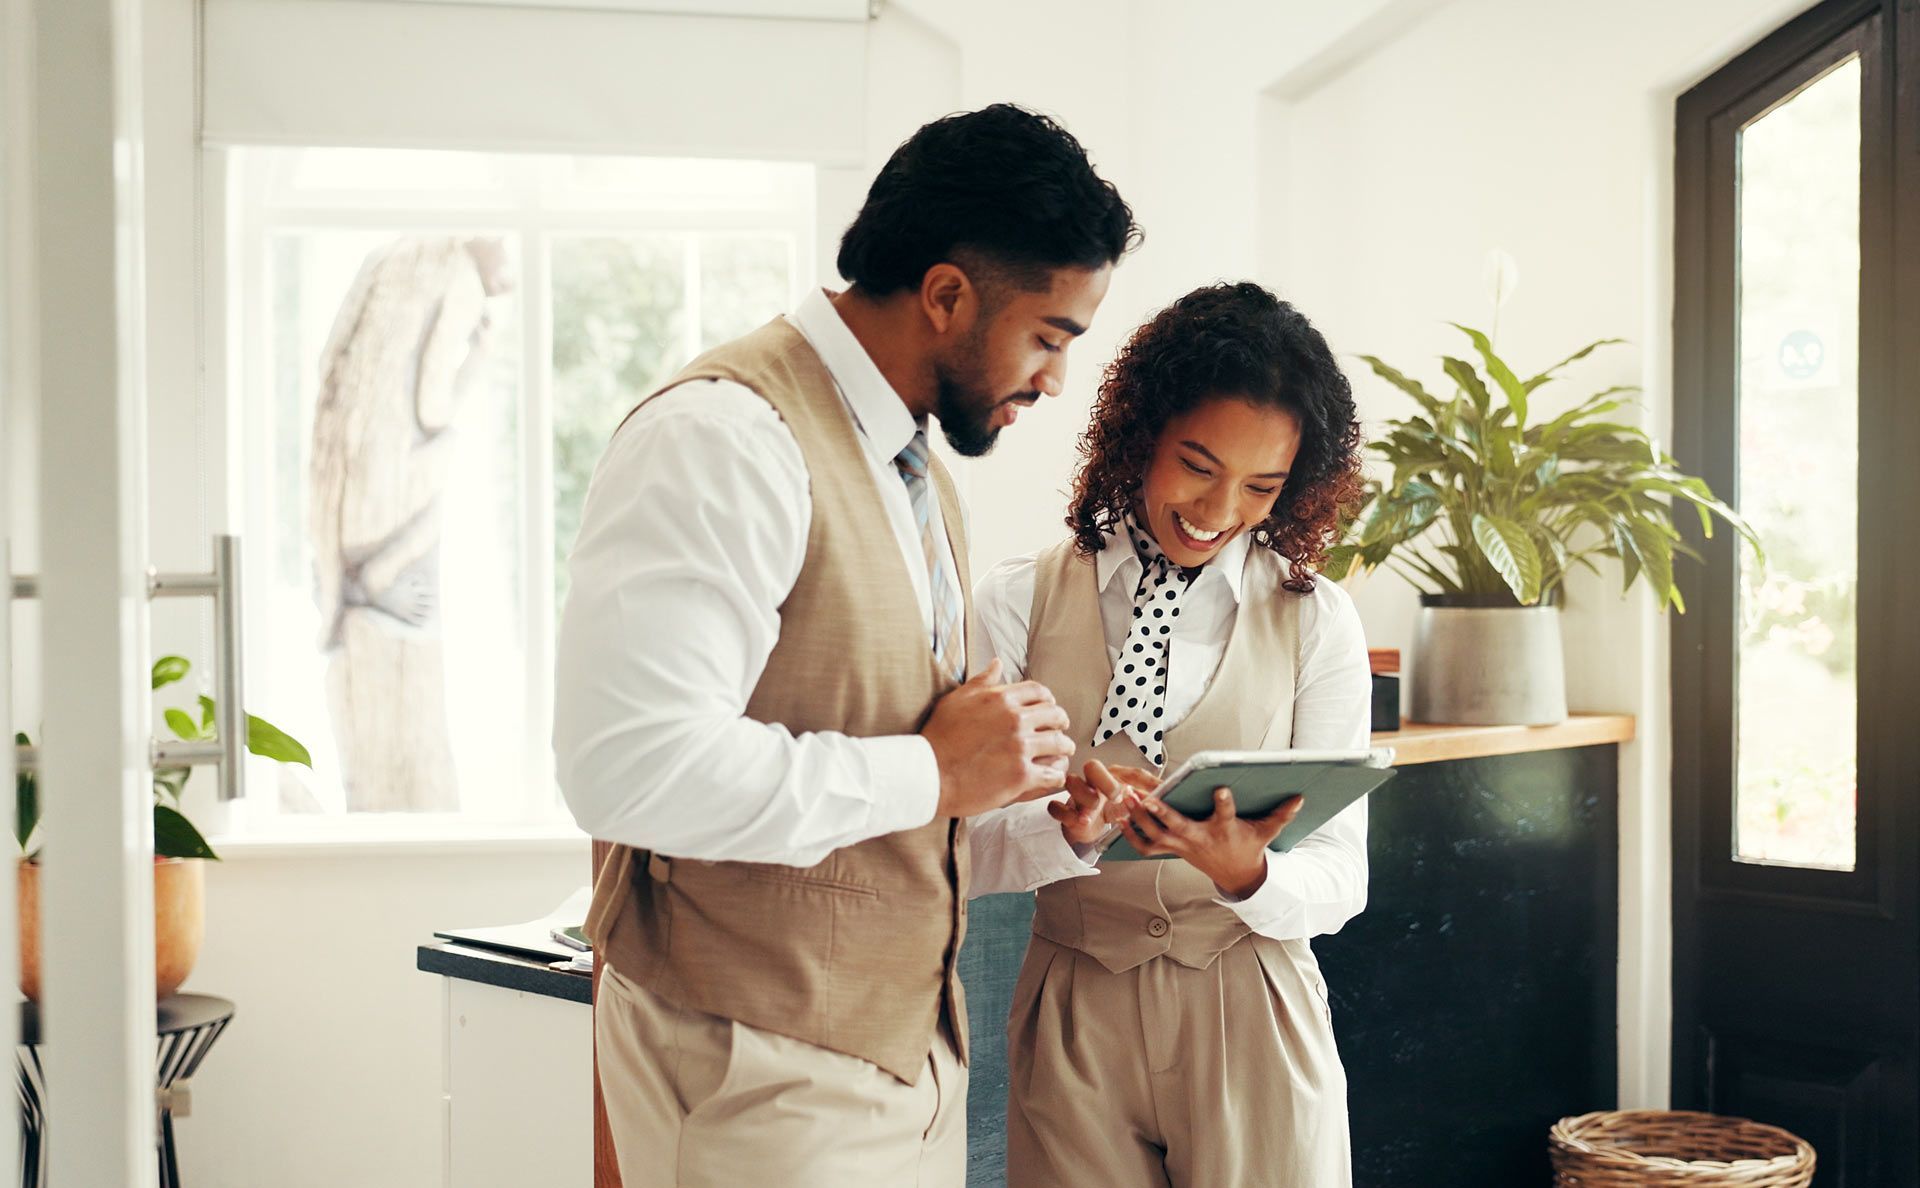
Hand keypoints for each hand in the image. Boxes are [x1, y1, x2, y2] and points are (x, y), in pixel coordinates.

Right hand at [921, 659, 1074, 818]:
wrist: (928, 774)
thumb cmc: (938, 738)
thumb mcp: (956, 700)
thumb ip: (981, 681)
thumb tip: (997, 663)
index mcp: (1001, 698)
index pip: (1039, 691)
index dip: (1047, 700)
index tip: (1047, 709)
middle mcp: (1015, 719)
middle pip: (1055, 715)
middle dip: (1060, 723)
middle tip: (1059, 730)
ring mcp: (1020, 748)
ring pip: (1060, 743)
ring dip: (1063, 748)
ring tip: (1061, 753)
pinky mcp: (1021, 776)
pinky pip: (1053, 774)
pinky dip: (1056, 776)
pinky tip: (1051, 777)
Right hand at [1050, 760, 1159, 846]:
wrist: (1090, 828)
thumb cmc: (1113, 811)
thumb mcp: (1137, 804)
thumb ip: (1152, 795)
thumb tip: (1170, 791)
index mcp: (1113, 776)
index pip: (1125, 769)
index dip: (1133, 778)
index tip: (1135, 792)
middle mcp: (1094, 780)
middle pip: (1093, 767)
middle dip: (1104, 780)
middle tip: (1115, 796)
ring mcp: (1076, 794)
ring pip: (1072, 782)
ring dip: (1083, 797)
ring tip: (1091, 815)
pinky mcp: (1065, 810)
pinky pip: (1055, 806)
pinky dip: (1064, 813)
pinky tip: (1076, 821)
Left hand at [1118, 788, 1302, 898]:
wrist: (1235, 874)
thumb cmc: (1248, 846)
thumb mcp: (1266, 831)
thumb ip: (1281, 814)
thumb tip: (1301, 797)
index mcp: (1223, 829)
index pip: (1225, 814)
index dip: (1223, 802)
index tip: (1220, 789)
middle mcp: (1199, 838)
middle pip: (1177, 826)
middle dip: (1161, 812)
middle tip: (1146, 796)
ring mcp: (1182, 845)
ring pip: (1155, 834)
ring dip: (1139, 818)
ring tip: (1126, 797)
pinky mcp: (1171, 849)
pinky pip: (1146, 846)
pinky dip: (1131, 834)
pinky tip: (1120, 817)